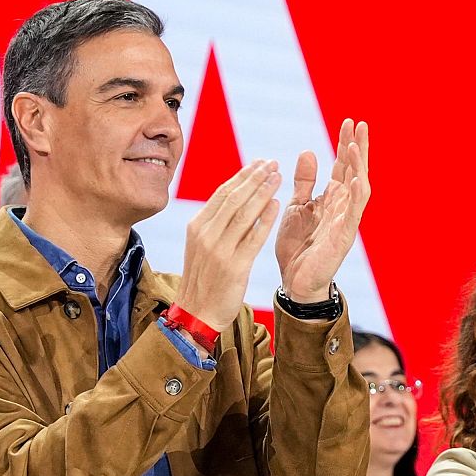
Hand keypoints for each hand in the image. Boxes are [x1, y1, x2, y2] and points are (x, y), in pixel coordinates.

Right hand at [173, 160, 282, 330]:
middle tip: (272, 163)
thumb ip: (215, 223)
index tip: (259, 163)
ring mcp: (220, 250)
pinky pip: (253, 238)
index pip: (222, 193)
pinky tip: (278, 205)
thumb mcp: (201, 245)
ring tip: (278, 176)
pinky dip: (266, 219)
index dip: (242, 175)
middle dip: (255, 177)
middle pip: (234, 198)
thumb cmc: (203, 278)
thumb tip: (234, 197)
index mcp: (197, 226)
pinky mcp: (235, 267)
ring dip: (263, 192)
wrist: (197, 313)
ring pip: (245, 214)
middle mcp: (206, 235)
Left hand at [275, 119, 370, 302]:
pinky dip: (356, 195)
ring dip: (359, 166)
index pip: (342, 165)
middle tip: (359, 123)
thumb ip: (304, 181)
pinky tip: (356, 179)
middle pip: (355, 171)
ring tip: (355, 145)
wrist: (295, 281)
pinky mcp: (344, 237)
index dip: (345, 144)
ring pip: (359, 187)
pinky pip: (354, 213)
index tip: (348, 121)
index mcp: (331, 198)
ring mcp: (345, 221)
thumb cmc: (297, 247)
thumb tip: (308, 151)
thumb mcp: (297, 206)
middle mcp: (342, 206)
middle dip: (358, 147)